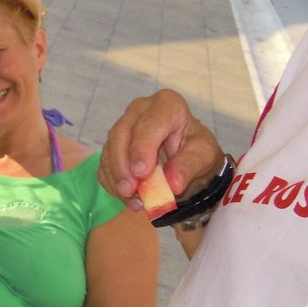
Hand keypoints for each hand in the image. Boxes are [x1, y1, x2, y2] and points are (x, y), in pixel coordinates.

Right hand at [98, 89, 225, 209]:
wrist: (186, 158)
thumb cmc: (196, 151)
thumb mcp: (203, 157)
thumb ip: (188, 166)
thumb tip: (173, 184)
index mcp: (167, 105)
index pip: (149, 124)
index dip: (142, 148)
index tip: (142, 173)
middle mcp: (140, 110)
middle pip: (121, 134)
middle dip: (123, 165)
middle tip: (130, 190)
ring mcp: (123, 126)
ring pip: (109, 150)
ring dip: (117, 179)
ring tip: (135, 201)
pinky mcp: (112, 146)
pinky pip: (104, 165)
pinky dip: (113, 184)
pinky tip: (129, 199)